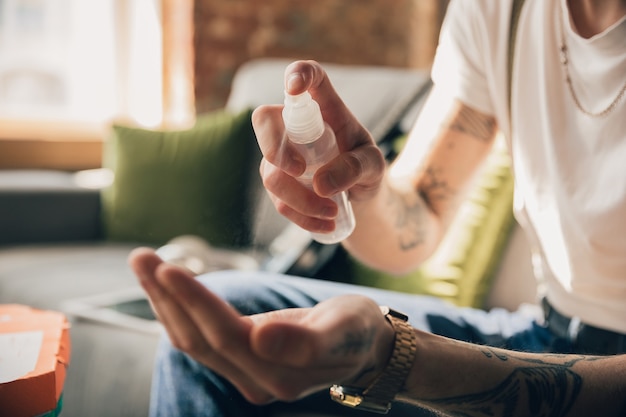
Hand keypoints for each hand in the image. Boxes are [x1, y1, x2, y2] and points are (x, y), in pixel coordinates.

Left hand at [129, 247, 394, 403]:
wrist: (364, 346)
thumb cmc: (358, 329)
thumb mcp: (344, 327)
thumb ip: (305, 339)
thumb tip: (260, 338)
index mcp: (282, 374)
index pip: (226, 336)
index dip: (196, 303)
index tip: (168, 268)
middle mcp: (257, 382)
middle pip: (199, 340)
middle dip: (167, 297)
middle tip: (141, 256)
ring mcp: (247, 376)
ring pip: (192, 340)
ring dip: (164, 302)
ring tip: (143, 263)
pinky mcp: (242, 364)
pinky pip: (200, 338)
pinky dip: (178, 309)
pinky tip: (164, 286)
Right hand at [252, 60, 385, 233]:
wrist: (361, 197)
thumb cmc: (367, 168)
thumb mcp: (373, 166)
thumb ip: (355, 167)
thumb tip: (320, 184)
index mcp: (325, 107)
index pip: (309, 76)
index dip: (297, 73)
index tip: (294, 87)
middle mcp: (295, 126)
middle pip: (264, 120)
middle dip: (274, 148)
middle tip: (300, 171)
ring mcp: (281, 154)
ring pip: (270, 172)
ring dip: (300, 198)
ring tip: (332, 213)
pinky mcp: (277, 182)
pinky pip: (277, 201)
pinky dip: (301, 216)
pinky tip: (326, 225)